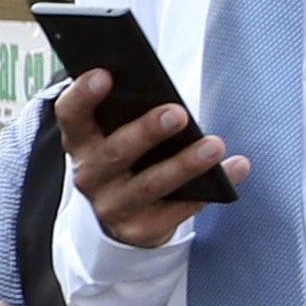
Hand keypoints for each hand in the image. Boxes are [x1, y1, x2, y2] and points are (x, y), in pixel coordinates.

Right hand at [51, 68, 242, 246]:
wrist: (125, 216)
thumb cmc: (131, 158)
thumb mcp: (119, 134)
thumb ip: (131, 113)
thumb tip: (167, 95)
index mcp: (81, 141)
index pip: (71, 114)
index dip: (83, 95)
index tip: (105, 74)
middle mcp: (89, 175)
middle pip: (114, 152)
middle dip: (146, 132)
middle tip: (177, 113)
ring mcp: (111, 206)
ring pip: (149, 185)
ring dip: (184, 164)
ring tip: (215, 146)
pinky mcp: (138, 230)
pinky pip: (178, 210)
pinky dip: (210, 189)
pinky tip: (235, 167)